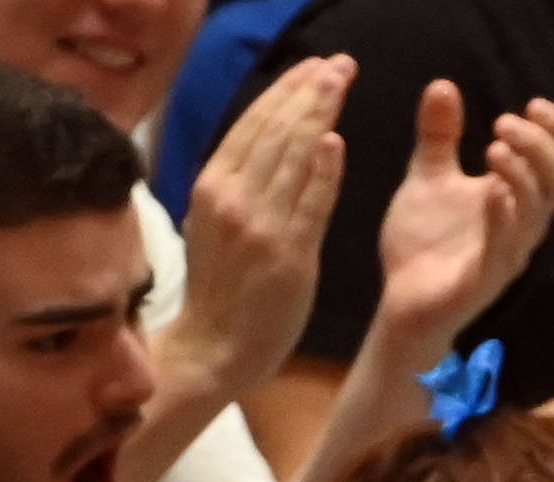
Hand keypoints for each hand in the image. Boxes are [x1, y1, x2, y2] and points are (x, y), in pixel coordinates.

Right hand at [165, 54, 350, 403]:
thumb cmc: (220, 289)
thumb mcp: (213, 222)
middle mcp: (232, 198)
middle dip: (308, 91)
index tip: (313, 67)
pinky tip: (333, 140)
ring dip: (320, 115)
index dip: (285, 91)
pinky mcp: (288, 257)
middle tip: (338, 63)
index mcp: (212, 185)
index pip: (252, 124)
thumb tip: (259, 144)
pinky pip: (308, 206)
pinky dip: (321, 171)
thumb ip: (236, 183)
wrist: (215, 346)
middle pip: (275, 131)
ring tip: (341, 83)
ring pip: (292, 159)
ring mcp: (260, 226)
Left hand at [372, 81, 553, 371]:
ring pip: (536, 213)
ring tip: (495, 146)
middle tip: (505, 122)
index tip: (533, 104)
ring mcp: (507, 254)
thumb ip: (439, 135)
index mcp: (517, 201)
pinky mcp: (484, 278)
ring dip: (523, 176)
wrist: (403, 299)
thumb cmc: (425, 244)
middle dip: (540, 147)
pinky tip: (491, 190)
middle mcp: (522, 228)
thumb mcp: (429, 176)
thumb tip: (444, 85)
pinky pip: (504, 247)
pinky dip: (502, 217)